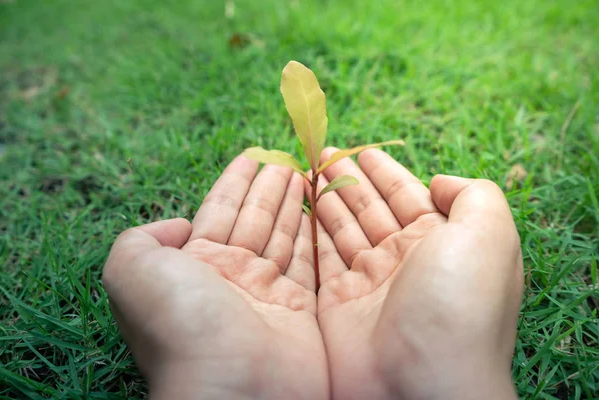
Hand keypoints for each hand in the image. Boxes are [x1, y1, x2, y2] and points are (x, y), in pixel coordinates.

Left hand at [103, 156, 327, 399]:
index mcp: (193, 265)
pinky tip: (317, 211)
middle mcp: (229, 277)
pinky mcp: (298, 308)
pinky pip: (308, 262)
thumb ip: (142, 239)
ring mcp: (265, 293)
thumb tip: (180, 226)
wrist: (229, 384)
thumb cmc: (180, 321)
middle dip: (268, 188)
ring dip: (292, 204)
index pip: (218, 211)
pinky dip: (313, 236)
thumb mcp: (132, 271)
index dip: (235, 182)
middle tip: (287, 159)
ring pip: (282, 236)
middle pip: (254, 220)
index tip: (253, 156)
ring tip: (304, 174)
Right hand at [310, 148, 522, 399]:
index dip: (385, 171)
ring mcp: (370, 282)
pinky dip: (311, 232)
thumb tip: (438, 182)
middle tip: (323, 154)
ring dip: (327, 199)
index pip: (408, 195)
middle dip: (350, 180)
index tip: (361, 150)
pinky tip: (300, 208)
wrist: (423, 382)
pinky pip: (321, 258)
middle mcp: (405, 260)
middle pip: (372, 209)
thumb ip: (472, 195)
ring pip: (344, 229)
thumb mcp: (488, 234)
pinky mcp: (338, 301)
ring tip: (307, 172)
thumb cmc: (458, 303)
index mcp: (442, 242)